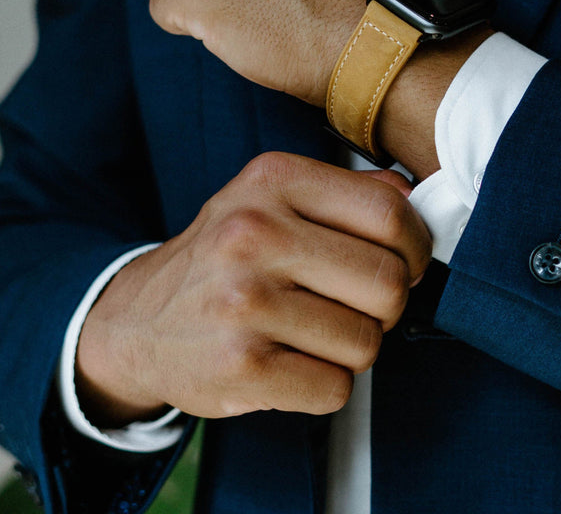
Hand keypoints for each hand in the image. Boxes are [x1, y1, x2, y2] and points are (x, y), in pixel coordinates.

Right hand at [76, 153, 430, 422]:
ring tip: (312, 331)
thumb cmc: (223, 256)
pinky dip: (326, 383)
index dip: (415, 245)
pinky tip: (292, 362)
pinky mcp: (239, 367)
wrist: (137, 322)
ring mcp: (243, 302)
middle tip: (357, 304)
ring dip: (353, 347)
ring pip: (367, 342)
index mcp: (272, 180)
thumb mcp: (271, 198)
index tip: (405, 261)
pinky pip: (335, 388)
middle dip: (387, 304)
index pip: (388, 213)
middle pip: (388, 282)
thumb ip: (345, 191)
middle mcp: (254, 234)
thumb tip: (410, 195)